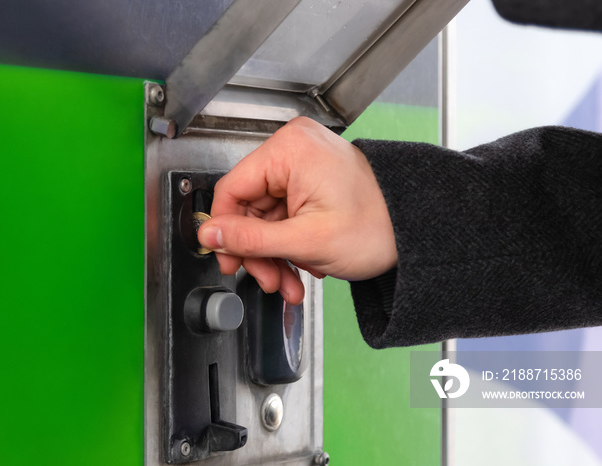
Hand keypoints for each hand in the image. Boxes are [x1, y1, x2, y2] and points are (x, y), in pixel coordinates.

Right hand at [197, 117, 396, 304]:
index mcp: (289, 150)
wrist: (418, 229)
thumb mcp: (305, 240)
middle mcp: (293, 149)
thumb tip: (210, 236)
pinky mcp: (311, 180)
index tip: (226, 258)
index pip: (231, 189)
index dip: (225, 231)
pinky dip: (289, 244)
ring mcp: (303, 165)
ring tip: (289, 282)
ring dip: (274, 255)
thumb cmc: (379, 226)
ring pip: (266, 216)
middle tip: (266, 278)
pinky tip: (301, 266)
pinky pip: (284, 214)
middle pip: (249, 207)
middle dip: (258, 251)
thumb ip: (250, 240)